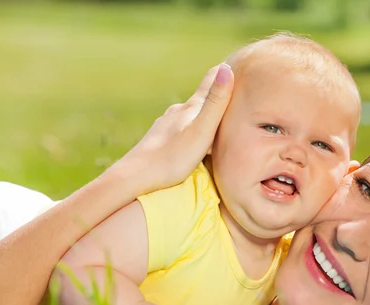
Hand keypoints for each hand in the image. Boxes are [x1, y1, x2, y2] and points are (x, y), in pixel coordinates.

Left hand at [115, 63, 233, 193]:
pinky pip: (181, 130)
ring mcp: (166, 126)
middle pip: (200, 100)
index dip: (224, 73)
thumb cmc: (171, 158)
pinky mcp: (159, 141)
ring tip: (216, 118)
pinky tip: (191, 139)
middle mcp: (177, 113)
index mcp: (190, 109)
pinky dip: (192, 129)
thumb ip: (214, 103)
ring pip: (189, 116)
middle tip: (233, 93)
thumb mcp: (201, 131)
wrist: (134, 178)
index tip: (236, 63)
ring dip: (203, 115)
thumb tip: (226, 68)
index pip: (210, 83)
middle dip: (216, 96)